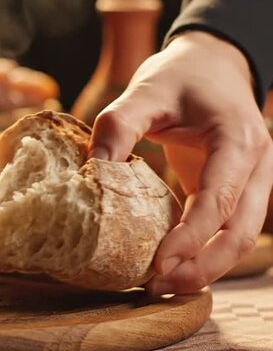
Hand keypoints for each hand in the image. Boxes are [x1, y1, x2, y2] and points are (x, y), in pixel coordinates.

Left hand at [89, 31, 272, 294]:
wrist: (210, 64)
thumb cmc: (181, 75)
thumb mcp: (146, 89)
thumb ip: (119, 124)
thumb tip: (93, 172)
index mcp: (238, 139)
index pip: (219, 199)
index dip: (191, 237)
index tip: (157, 263)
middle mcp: (256, 165)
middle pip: (240, 232)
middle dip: (201, 266)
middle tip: (156, 286)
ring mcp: (251, 181)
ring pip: (238, 238)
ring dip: (204, 267)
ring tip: (161, 285)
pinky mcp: (234, 190)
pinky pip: (226, 229)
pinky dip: (203, 252)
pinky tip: (171, 265)